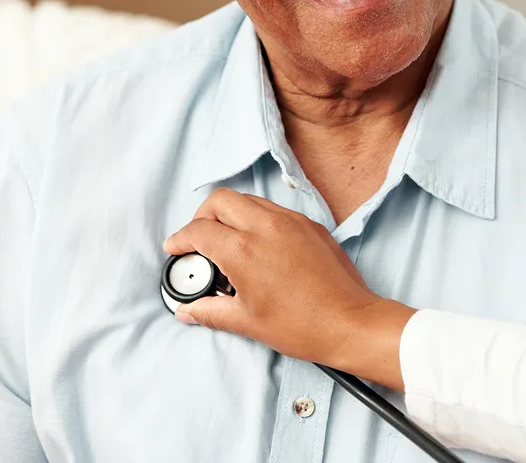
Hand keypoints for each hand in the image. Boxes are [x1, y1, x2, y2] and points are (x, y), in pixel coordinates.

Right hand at [163, 188, 415, 389]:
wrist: (349, 321)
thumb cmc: (300, 326)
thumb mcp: (246, 321)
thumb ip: (209, 311)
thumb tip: (187, 310)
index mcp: (244, 250)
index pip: (199, 229)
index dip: (180, 239)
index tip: (176, 249)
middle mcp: (266, 226)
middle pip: (220, 199)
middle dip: (203, 216)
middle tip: (200, 240)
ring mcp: (291, 221)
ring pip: (249, 200)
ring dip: (232, 214)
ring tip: (229, 243)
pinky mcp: (310, 224)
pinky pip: (275, 209)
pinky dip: (258, 218)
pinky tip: (260, 245)